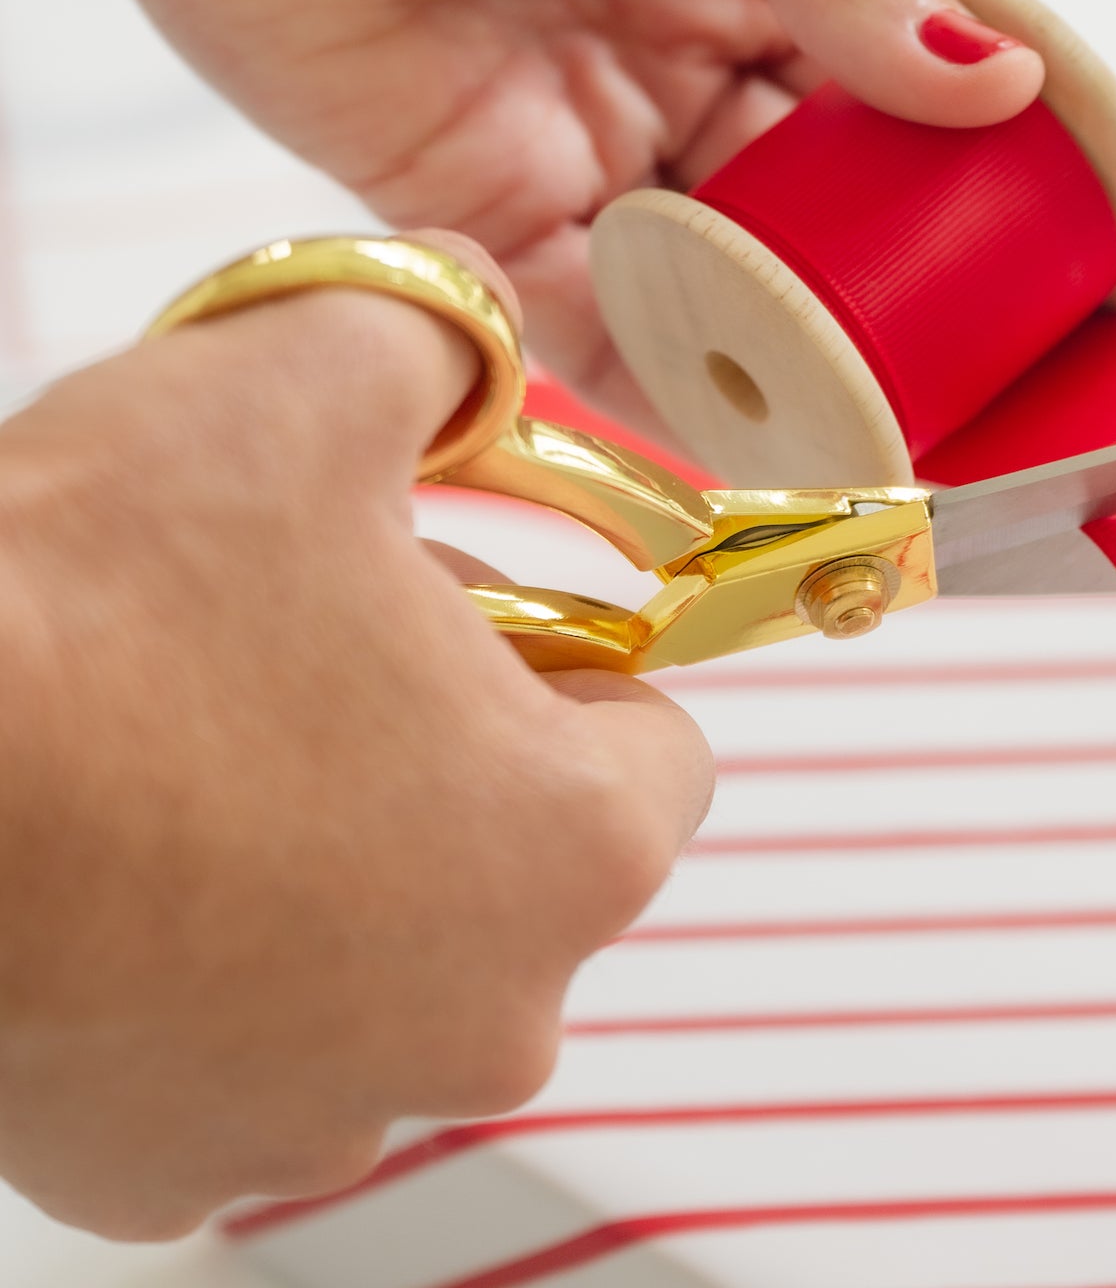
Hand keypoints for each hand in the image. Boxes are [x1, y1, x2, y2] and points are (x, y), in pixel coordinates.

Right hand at [0, 237, 711, 1237]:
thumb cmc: (91, 598)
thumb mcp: (310, 381)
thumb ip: (447, 330)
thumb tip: (476, 311)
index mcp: (574, 850)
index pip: (655, 742)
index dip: (562, 650)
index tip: (458, 611)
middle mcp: (484, 1022)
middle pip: (520, 853)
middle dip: (445, 750)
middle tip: (312, 654)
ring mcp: (319, 1119)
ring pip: (383, 957)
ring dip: (329, 863)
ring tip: (199, 751)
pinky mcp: (157, 1173)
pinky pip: (237, 1052)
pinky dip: (203, 971)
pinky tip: (118, 874)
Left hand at [1, 0, 1042, 434]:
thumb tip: (990, 74)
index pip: (905, 86)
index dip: (998, 169)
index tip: (1099, 247)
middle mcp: (676, 55)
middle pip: (827, 202)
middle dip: (911, 278)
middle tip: (997, 350)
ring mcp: (575, 131)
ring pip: (719, 273)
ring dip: (796, 336)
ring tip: (888, 400)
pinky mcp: (461, 194)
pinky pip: (574, 310)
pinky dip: (651, 357)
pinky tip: (728, 390)